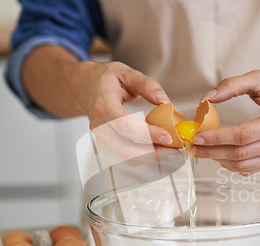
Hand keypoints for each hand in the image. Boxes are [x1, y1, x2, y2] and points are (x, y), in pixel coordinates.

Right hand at [23, 46, 174, 144]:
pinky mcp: (107, 143)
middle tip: (176, 152)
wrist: (83, 87)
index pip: (124, 125)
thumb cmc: (105, 80)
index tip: (168, 136)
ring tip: (172, 153)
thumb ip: (147, 85)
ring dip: (151, 158)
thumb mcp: (125, 72)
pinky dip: (145, 156)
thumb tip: (165, 101)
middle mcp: (99, 125)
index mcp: (103, 105)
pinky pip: (126, 155)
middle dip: (153, 154)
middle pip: (125, 148)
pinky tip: (160, 150)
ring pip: (126, 156)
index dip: (146, 134)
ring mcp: (102, 137)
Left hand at [193, 70, 259, 174]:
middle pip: (241, 153)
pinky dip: (231, 164)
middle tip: (193, 146)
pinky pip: (250, 168)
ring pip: (243, 165)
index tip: (198, 136)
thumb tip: (206, 99)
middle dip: (212, 152)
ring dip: (219, 160)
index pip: (243, 135)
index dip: (217, 138)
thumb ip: (231, 85)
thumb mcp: (259, 78)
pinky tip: (219, 154)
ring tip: (203, 150)